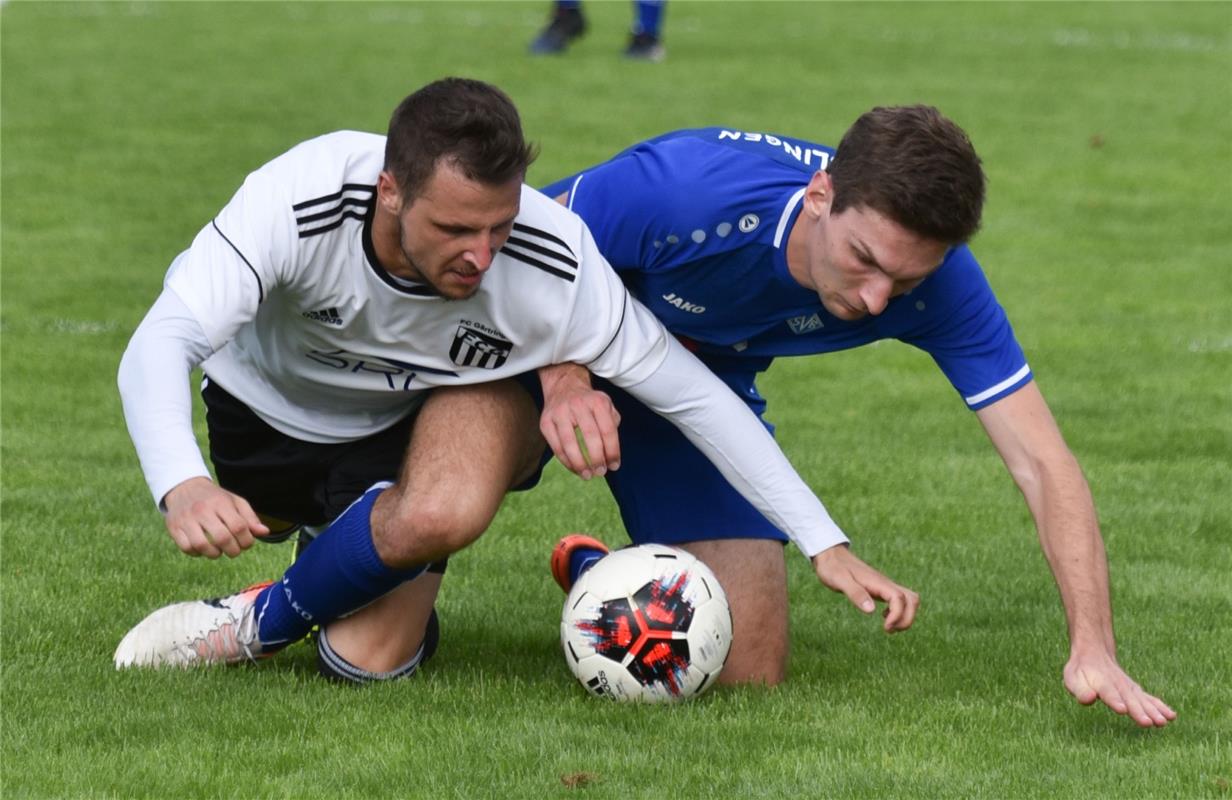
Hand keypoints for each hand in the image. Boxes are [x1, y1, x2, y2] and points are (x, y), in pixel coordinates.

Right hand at [161, 476, 269, 557]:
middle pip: (222, 538)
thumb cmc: (215, 499)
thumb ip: (250, 518)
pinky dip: (197, 553)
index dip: (247, 540)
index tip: (247, 543)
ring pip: (201, 546)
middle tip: (234, 551)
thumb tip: (264, 532)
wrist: (185, 488)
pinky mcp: (174, 527)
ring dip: (214, 554)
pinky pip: (186, 548)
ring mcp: (186, 519)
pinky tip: (204, 549)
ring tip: (219, 550)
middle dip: (233, 551)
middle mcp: (202, 510)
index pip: (239, 526)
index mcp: (221, 503)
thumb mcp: (235, 502)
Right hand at [538, 363, 620, 479]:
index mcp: (597, 401)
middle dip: (597, 459)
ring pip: (570, 444)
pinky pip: (556, 447)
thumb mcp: (606, 406)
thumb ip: (612, 425)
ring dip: (580, 464)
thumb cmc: (589, 402)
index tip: (614, 466)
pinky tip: (575, 469)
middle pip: (590, 437)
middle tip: (601, 472)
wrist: (564, 385)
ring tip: (587, 475)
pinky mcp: (545, 422)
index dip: (613, 451)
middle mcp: (578, 405)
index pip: (608, 430)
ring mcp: (559, 413)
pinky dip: (566, 461)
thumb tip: (611, 454)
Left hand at [812, 545, 918, 631]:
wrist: (830, 555)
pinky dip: (899, 612)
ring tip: (888, 627)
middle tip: (889, 630)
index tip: (885, 627)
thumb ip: (855, 593)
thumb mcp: (840, 580)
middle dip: (907, 619)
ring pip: (909, 600)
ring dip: (905, 616)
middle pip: (912, 600)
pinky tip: (884, 617)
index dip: (898, 615)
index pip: (899, 598)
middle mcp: (885, 583)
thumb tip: (871, 610)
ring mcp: (884, 586)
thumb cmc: (833, 568)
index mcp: (877, 582)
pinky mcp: (881, 589)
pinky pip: (900, 600)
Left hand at [1063, 647, 1175, 726]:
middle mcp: (1118, 685)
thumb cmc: (1080, 671)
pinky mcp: (1136, 691)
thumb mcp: (1072, 678)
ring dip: (1152, 711)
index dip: (1115, 700)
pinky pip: (1149, 699)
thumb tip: (1089, 699)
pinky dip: (1160, 706)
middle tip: (1148, 722)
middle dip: (1138, 711)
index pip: (1108, 693)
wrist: (1094, 654)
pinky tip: (1171, 716)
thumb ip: (1080, 690)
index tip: (1123, 709)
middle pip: (1129, 699)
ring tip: (1163, 722)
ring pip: (1142, 700)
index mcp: (1101, 683)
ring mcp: (1129, 687)